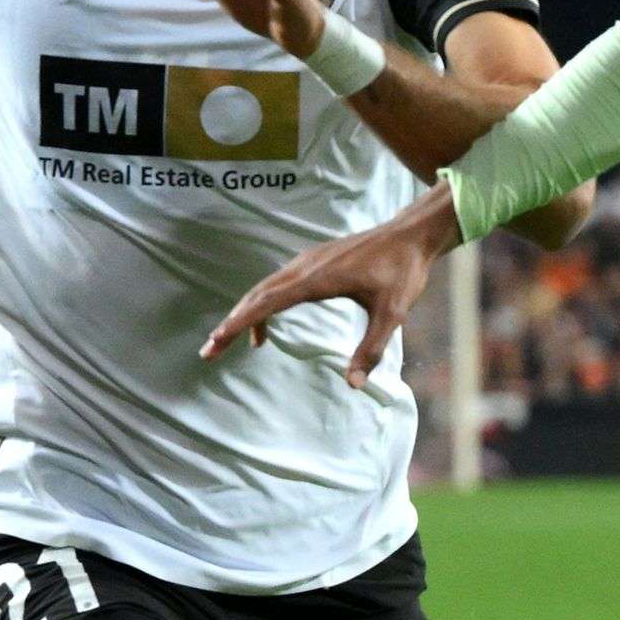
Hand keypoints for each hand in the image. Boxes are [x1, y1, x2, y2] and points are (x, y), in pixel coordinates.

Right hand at [202, 188, 457, 387]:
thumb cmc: (403, 271)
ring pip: (264, 289)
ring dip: (244, 315)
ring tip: (229, 342)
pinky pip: (276, 284)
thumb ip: (371, 350)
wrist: (411, 235)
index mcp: (316, 279)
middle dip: (231, 324)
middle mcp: (304, 267)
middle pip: (256, 296)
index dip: (239, 324)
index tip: (216, 341)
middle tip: (209, 352)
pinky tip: (266, 328)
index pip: (266, 303)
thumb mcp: (392, 314)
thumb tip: (353, 385)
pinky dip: (262, 305)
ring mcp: (307, 262)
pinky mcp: (313, 261)